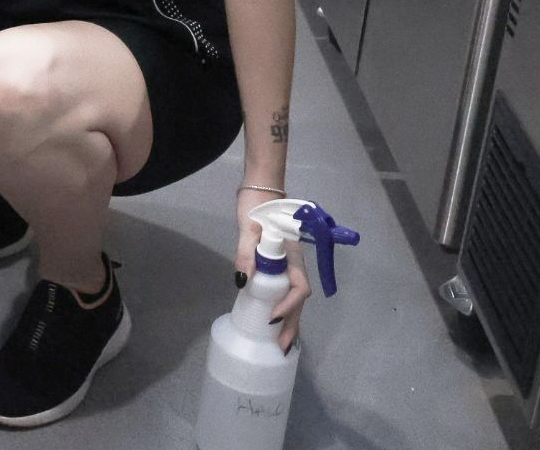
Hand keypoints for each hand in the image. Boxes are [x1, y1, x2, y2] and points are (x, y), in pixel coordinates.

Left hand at [233, 186, 310, 353]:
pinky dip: (284, 307)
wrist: (261, 191)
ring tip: (282, 342)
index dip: (288, 306)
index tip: (272, 318)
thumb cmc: (257, 208)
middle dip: (293, 324)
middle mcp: (294, 263)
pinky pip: (286, 289)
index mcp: (292, 256)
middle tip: (283, 348)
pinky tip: (275, 320)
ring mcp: (289, 265)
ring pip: (294, 297)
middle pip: (298, 299)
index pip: (298, 289)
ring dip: (290, 319)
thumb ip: (246, 253)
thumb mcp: (247, 229)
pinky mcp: (280, 264)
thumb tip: (241, 282)